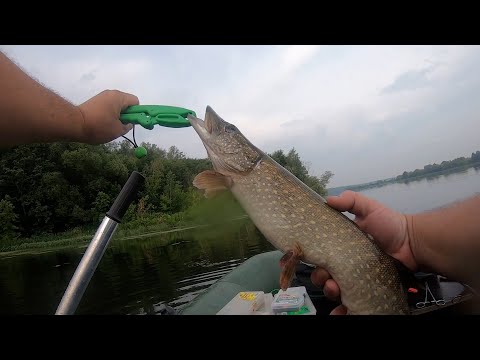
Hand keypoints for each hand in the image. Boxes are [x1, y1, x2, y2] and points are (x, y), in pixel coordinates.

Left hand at [77, 90, 138, 143]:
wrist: (74, 124)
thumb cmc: (99, 126)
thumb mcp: (118, 130)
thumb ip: (128, 126)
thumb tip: (128, 123)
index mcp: (119, 98)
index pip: (136, 102)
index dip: (137, 113)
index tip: (132, 122)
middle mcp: (111, 93)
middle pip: (126, 103)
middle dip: (126, 114)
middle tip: (121, 126)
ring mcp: (102, 96)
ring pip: (116, 105)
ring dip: (117, 115)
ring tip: (110, 126)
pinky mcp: (94, 101)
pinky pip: (108, 106)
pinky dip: (109, 114)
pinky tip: (102, 123)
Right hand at [311, 190, 415, 314]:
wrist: (413, 245)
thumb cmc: (391, 226)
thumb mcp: (370, 208)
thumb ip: (351, 201)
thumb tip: (328, 199)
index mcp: (341, 247)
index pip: (321, 256)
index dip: (314, 260)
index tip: (313, 261)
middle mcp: (345, 264)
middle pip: (324, 276)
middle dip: (321, 279)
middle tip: (327, 278)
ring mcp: (356, 280)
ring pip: (334, 291)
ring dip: (330, 292)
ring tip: (337, 290)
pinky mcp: (366, 292)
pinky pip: (351, 304)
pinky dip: (342, 310)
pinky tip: (341, 312)